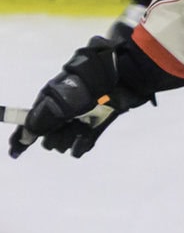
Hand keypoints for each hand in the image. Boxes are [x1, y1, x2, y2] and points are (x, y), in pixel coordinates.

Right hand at [8, 37, 133, 158]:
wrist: (120, 80)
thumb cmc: (86, 87)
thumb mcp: (58, 102)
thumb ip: (41, 120)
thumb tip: (27, 134)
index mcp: (48, 101)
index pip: (31, 123)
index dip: (22, 137)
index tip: (15, 152)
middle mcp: (61, 111)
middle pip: (49, 136)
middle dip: (54, 136)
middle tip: (67, 124)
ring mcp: (79, 118)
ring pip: (66, 141)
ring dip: (70, 138)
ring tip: (82, 125)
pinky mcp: (96, 124)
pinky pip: (83, 143)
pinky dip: (81, 145)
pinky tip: (81, 144)